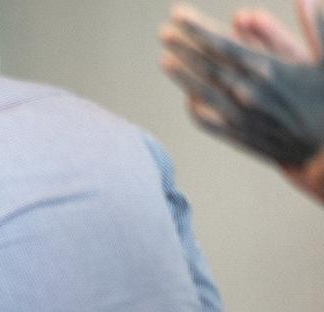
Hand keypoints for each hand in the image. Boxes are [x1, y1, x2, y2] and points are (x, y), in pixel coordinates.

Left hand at [161, 1, 323, 174]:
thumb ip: (318, 27)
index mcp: (267, 69)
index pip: (221, 45)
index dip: (196, 30)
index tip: (177, 15)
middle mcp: (247, 92)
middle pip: (205, 66)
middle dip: (183, 48)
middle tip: (163, 32)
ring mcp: (239, 115)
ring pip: (202, 92)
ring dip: (181, 76)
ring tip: (164, 60)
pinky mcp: (239, 136)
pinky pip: (209, 121)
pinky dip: (196, 108)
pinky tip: (188, 99)